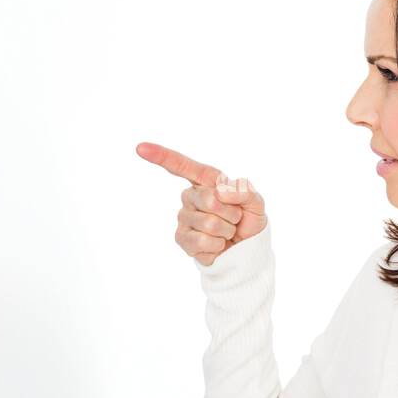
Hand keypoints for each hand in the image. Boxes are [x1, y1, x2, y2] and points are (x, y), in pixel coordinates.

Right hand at [136, 141, 267, 264]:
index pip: (182, 166)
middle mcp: (190, 197)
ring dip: (226, 231)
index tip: (141, 148)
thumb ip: (243, 190)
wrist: (247, 249)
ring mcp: (184, 218)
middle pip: (209, 200)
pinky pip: (202, 242)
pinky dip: (217, 245)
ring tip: (226, 231)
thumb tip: (219, 191)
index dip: (161, 156)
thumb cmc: (248, 220)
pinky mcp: (182, 239)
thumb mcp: (256, 201)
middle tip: (234, 218)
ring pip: (208, 224)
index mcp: (205, 181)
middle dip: (231, 213)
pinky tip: (217, 244)